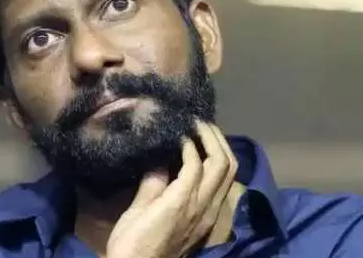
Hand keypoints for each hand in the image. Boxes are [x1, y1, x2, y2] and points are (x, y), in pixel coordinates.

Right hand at [106, 122, 237, 257]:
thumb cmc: (132, 243)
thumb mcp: (136, 210)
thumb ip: (153, 181)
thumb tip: (161, 157)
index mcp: (184, 201)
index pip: (197, 161)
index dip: (188, 139)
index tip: (177, 124)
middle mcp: (204, 206)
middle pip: (224, 163)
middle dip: (213, 137)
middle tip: (197, 120)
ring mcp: (210, 214)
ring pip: (230, 174)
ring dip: (221, 149)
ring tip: (205, 133)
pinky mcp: (208, 220)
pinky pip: (222, 186)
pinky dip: (217, 165)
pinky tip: (203, 158)